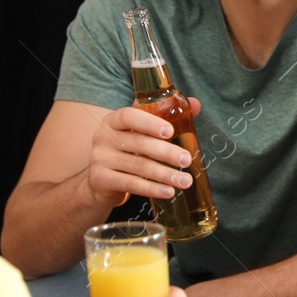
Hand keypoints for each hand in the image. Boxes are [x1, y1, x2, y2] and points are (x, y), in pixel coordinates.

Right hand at [85, 97, 202, 206]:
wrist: (102, 180)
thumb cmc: (129, 150)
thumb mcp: (141, 132)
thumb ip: (166, 116)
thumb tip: (196, 104)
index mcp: (113, 120)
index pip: (128, 116)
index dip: (149, 123)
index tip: (170, 131)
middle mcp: (103, 137)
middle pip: (138, 143)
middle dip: (166, 152)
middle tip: (186, 160)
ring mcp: (100, 159)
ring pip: (137, 166)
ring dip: (164, 174)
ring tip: (185, 181)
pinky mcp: (101, 180)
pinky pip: (131, 184)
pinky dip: (152, 188)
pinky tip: (168, 191)